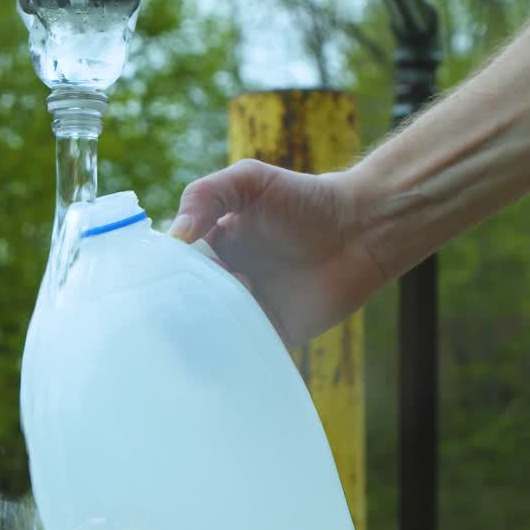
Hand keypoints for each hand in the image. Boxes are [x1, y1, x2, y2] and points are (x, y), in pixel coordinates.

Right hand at [168, 159, 387, 346]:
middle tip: (205, 289)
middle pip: (187, 301)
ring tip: (233, 301)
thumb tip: (175, 236)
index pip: (175, 266)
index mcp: (213, 248)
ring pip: (211, 328)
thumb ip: (205, 196)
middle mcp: (225, 281)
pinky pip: (242, 348)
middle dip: (187, 301)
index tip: (172, 270)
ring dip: (209, 324)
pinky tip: (233, 336)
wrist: (360, 229)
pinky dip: (231, 349)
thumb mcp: (248, 180)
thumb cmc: (305, 198)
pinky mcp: (272, 333)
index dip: (168, 270)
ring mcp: (248, 309)